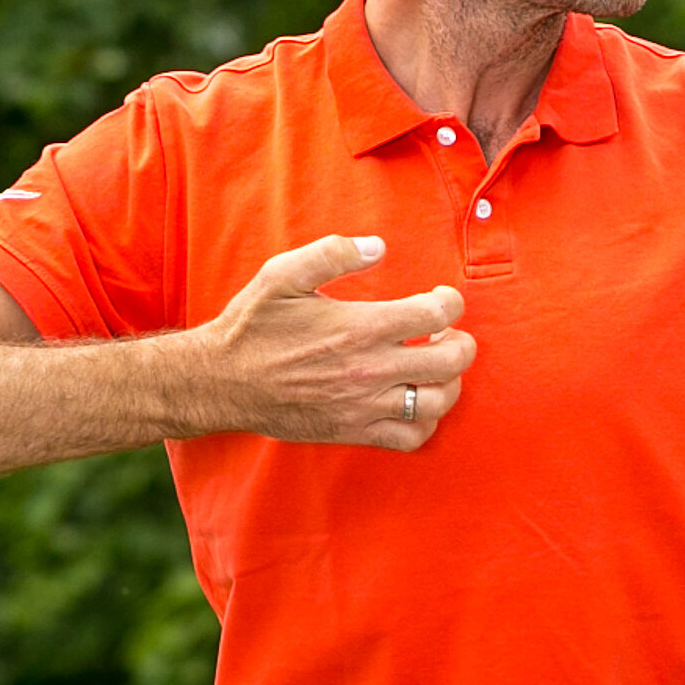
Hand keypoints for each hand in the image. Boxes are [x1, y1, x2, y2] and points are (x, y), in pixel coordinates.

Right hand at [192, 235, 473, 450]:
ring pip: (439, 402)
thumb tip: (378, 247)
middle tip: (447, 332)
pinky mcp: (355, 431)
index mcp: (359, 327)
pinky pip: (412, 437)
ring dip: (450, 381)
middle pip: (451, 361)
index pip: (436, 314)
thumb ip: (332, 253)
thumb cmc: (253, 325)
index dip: (451, 301)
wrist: (222, 381)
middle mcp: (370, 370)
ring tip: (435, 365)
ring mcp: (364, 405)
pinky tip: (415, 400)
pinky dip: (427, 421)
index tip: (440, 297)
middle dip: (462, 342)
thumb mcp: (283, 274)